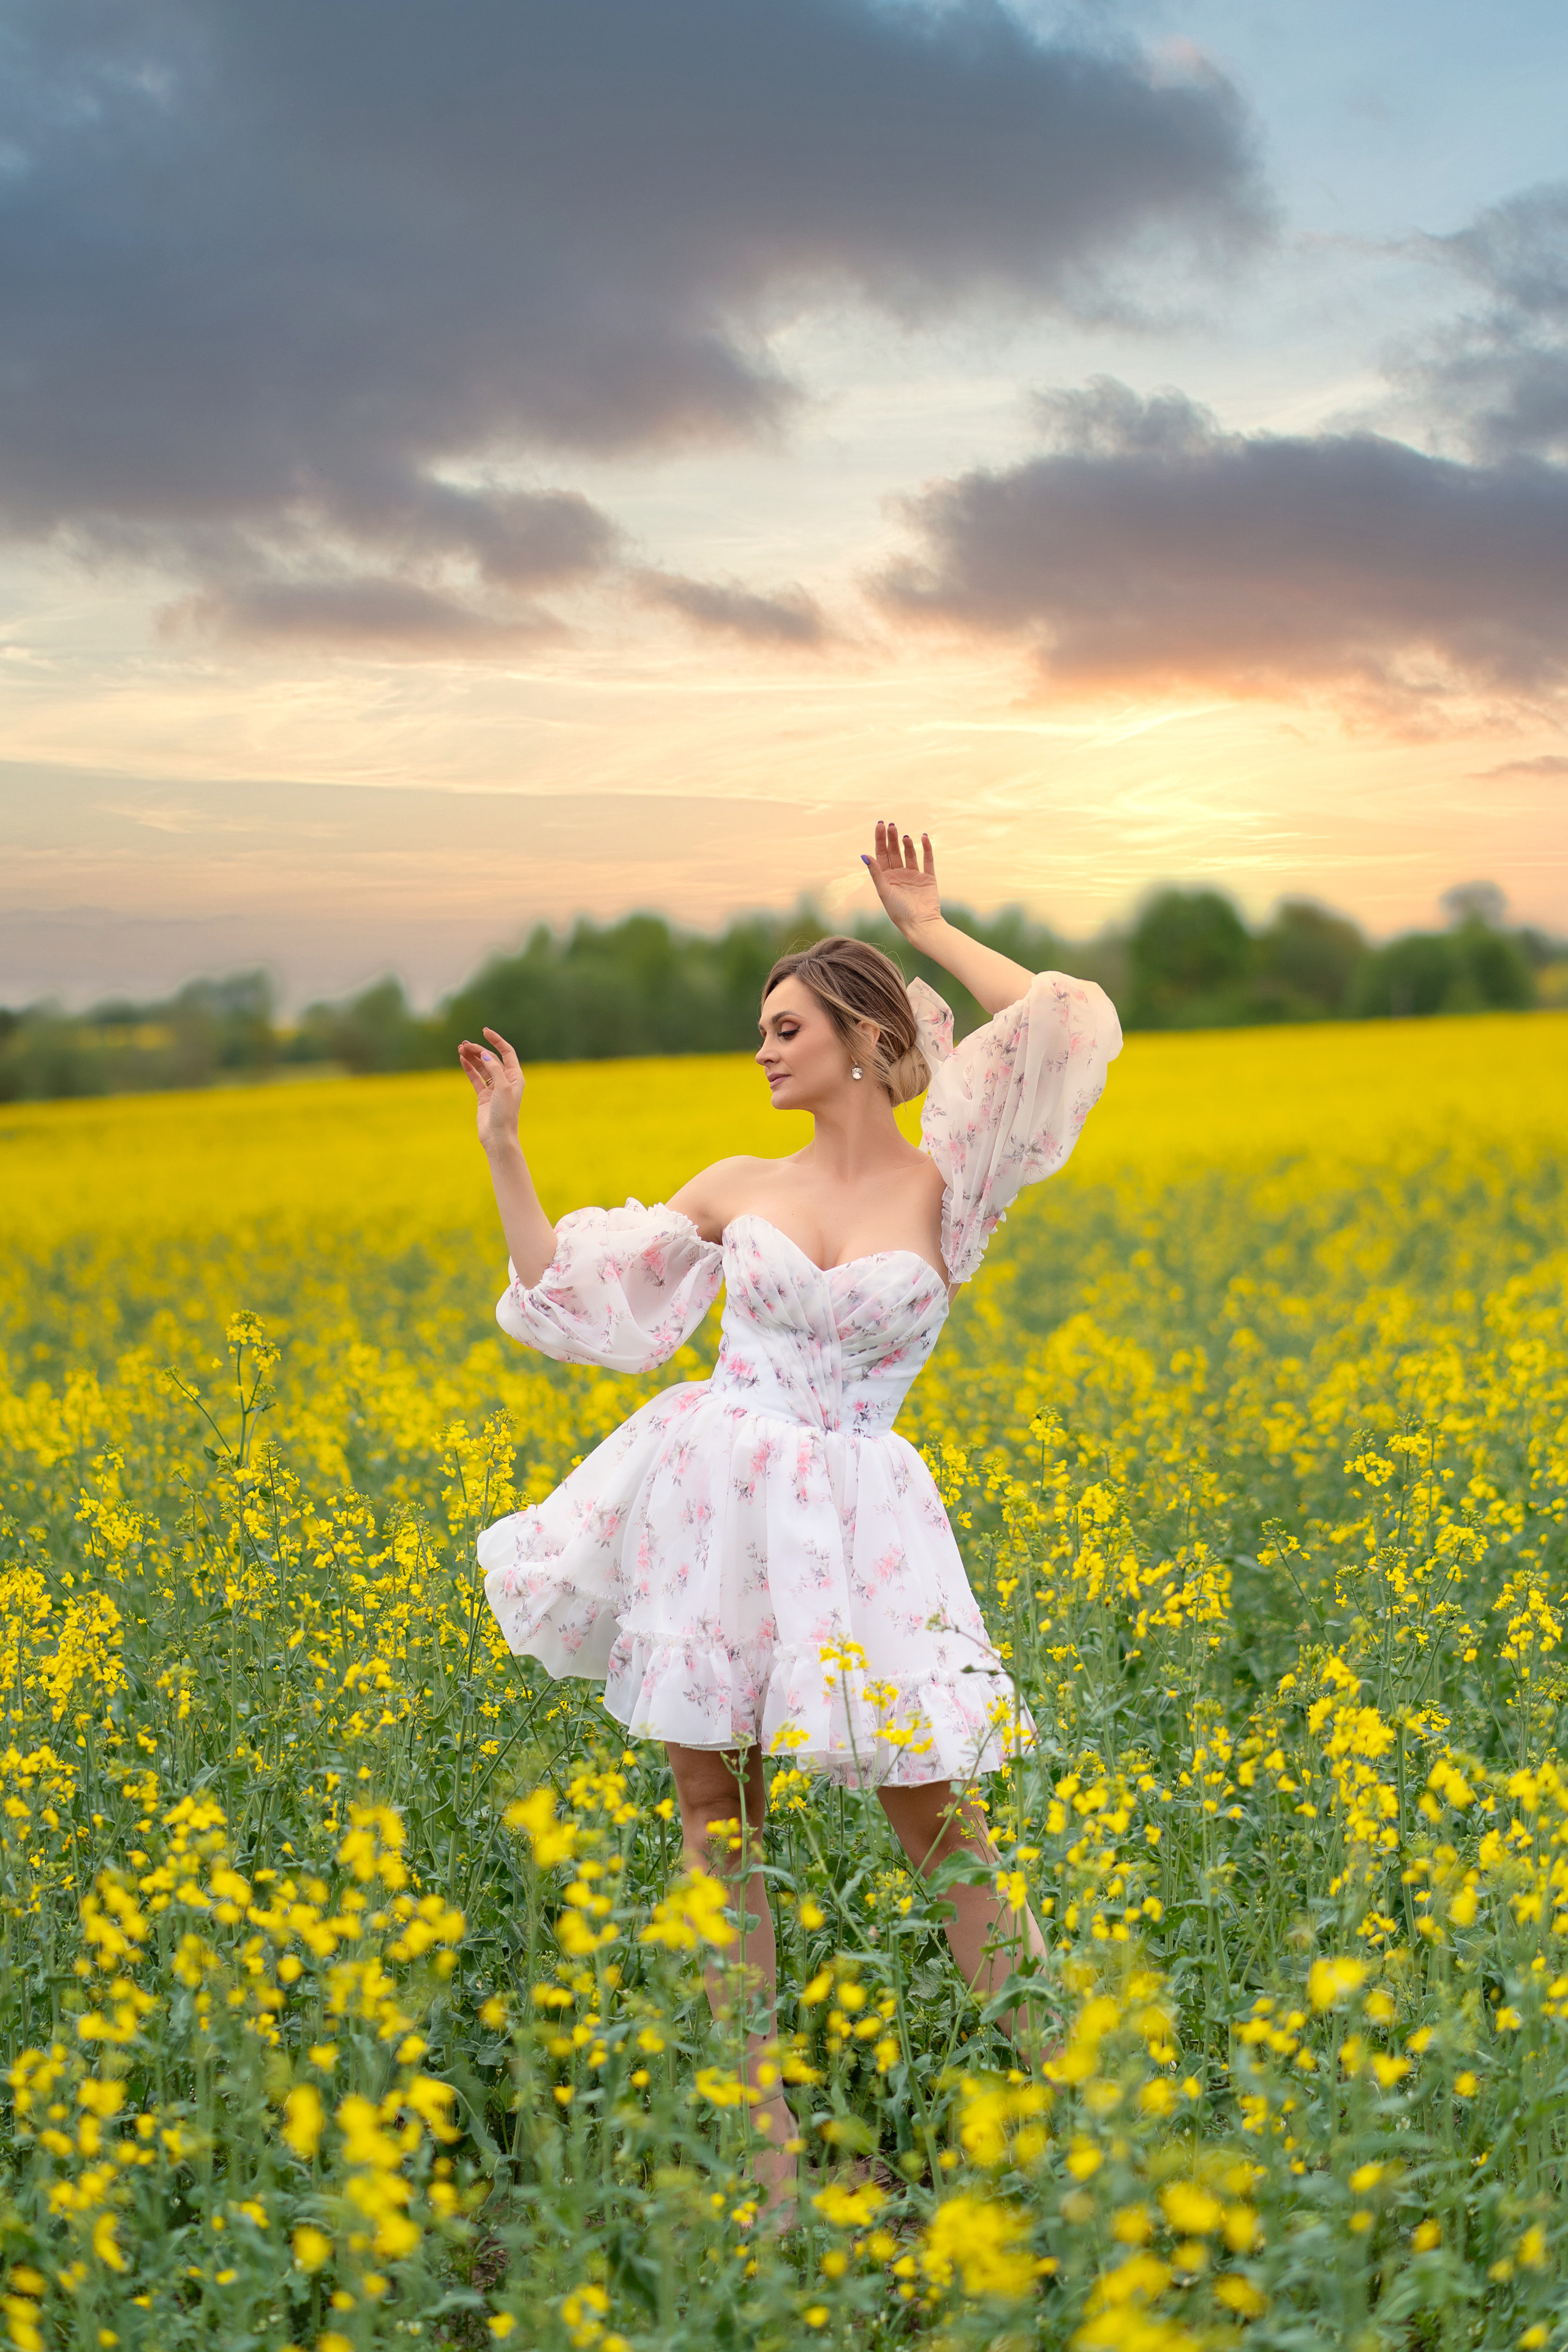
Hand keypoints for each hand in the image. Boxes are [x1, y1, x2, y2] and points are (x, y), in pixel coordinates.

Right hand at [458, 1027, 524, 1153]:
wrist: (497, 1136)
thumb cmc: (504, 1113)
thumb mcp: (502, 1088)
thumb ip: (494, 1069)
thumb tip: (484, 1055)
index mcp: (515, 1077)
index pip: (506, 1052)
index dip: (497, 1040)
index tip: (485, 1031)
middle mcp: (506, 1080)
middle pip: (491, 1058)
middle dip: (478, 1049)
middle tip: (464, 1044)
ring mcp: (494, 1088)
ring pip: (481, 1067)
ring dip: (472, 1057)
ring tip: (460, 1048)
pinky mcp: (484, 1096)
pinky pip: (475, 1078)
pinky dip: (469, 1068)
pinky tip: (462, 1060)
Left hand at [862, 819, 941, 938]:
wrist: (920, 924)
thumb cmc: (898, 911)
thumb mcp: (884, 890)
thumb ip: (876, 872)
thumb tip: (865, 855)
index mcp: (886, 878)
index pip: (881, 854)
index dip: (880, 839)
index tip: (880, 825)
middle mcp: (899, 875)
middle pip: (894, 852)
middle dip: (892, 838)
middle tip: (892, 825)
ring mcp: (914, 876)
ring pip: (909, 854)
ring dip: (907, 844)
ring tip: (905, 836)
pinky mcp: (928, 878)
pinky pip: (927, 861)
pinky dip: (926, 849)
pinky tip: (924, 838)